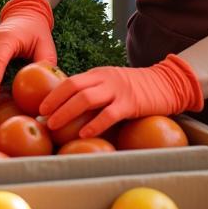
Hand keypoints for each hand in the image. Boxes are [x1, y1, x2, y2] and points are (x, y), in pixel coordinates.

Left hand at [39, 55, 204, 138]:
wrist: (166, 83)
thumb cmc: (136, 88)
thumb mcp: (112, 83)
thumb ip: (95, 91)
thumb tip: (71, 110)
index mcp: (98, 74)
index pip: (70, 81)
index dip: (53, 94)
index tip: (41, 108)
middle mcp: (105, 79)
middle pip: (73, 88)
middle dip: (55, 103)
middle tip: (43, 118)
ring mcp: (117, 90)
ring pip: (86, 99)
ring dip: (67, 112)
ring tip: (55, 125)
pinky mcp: (130, 103)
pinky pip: (109, 114)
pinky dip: (94, 124)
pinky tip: (84, 134)